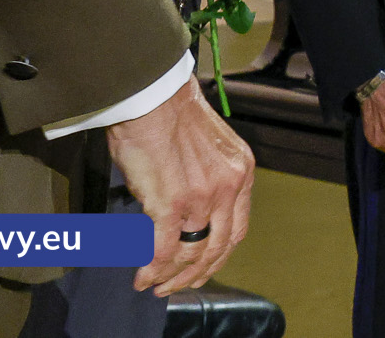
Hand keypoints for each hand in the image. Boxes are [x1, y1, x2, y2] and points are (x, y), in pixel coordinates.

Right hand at [108, 77, 253, 295]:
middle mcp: (228, 186)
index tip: (203, 268)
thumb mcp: (210, 150)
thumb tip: (190, 216)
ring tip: (156, 286)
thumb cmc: (171, 116)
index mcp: (241, 172)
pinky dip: (153, 268)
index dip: (219, 256)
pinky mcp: (171, 202)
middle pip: (218, 247)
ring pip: (191, 252)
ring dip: (172, 276)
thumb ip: (210, 180)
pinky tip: (143, 277)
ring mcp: (201, 196)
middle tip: (176, 287)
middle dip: (196, 274)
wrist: (152, 96)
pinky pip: (164, 247)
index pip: (236, 229)